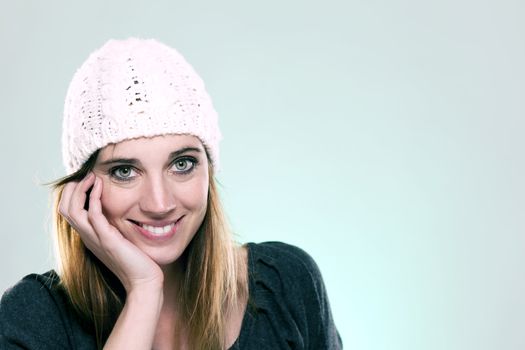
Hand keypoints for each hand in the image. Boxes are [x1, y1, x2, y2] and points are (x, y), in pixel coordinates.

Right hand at [59, 173, 163, 292]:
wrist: (144, 281)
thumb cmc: (136, 261)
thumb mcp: (120, 240)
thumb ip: (114, 227)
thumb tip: (118, 212)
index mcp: (89, 237)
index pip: (68, 212)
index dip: (72, 194)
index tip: (86, 180)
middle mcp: (88, 237)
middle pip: (64, 209)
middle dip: (72, 189)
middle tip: (87, 175)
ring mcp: (95, 239)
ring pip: (72, 210)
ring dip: (80, 189)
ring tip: (92, 176)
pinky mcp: (108, 239)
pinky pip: (93, 214)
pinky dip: (94, 197)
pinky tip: (101, 186)